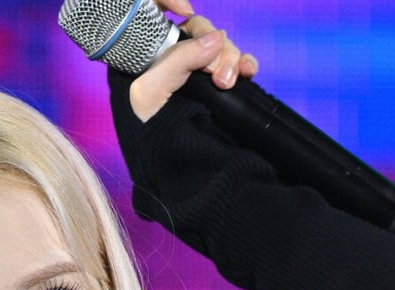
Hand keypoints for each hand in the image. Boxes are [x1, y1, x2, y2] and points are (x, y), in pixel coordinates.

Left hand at [129, 2, 258, 123]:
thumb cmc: (147, 134)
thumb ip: (179, 60)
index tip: (185, 11)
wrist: (170, 168)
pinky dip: (244, 63)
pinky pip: (236, 63)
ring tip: (229, 80)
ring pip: (220, 45)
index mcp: (148, 56)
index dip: (172, 2)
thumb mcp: (151, 92)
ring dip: (230, 56)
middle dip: (212, 43)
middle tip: (215, 72)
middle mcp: (173, 60)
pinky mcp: (216, 86)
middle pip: (199, 29)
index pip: (162, 16)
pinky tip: (247, 71)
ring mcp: (197, 73)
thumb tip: (216, 38)